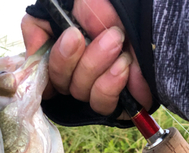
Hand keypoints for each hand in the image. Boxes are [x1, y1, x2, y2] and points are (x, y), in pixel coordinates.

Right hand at [21, 0, 152, 118]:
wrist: (155, 19)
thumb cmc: (114, 9)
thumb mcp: (75, 4)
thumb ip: (43, 24)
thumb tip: (33, 50)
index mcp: (66, 55)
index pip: (43, 70)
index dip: (50, 62)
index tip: (72, 39)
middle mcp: (78, 75)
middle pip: (62, 82)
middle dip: (80, 58)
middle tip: (109, 36)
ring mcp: (96, 92)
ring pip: (81, 92)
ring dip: (99, 66)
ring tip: (120, 44)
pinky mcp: (116, 106)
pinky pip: (102, 105)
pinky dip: (112, 84)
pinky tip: (126, 66)